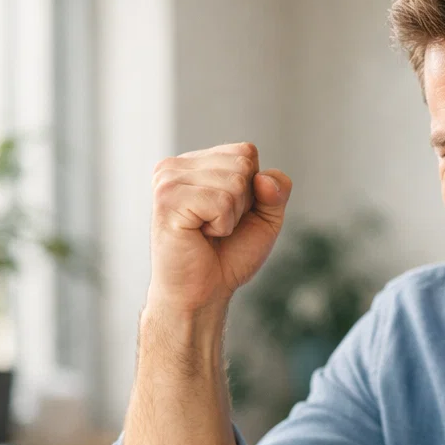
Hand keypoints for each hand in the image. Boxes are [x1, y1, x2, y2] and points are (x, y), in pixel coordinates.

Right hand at [148, 142, 291, 315]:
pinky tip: (201, 235)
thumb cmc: (229, 256)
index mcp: (196, 163)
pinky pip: (221, 202)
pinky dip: (221, 225)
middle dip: (244, 203)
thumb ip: (276, 191)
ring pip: (234, 182)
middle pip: (243, 164)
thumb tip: (264, 178)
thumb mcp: (265, 219)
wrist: (203, 292)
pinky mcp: (167, 199)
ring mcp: (168, 179)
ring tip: (208, 231)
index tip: (230, 214)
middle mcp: (177, 166)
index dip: (254, 189)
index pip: (246, 152)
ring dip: (232, 217)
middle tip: (218, 226)